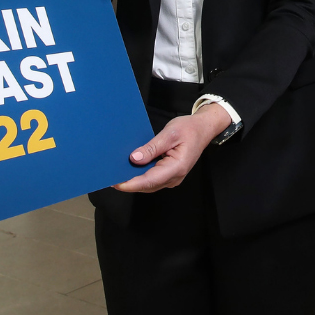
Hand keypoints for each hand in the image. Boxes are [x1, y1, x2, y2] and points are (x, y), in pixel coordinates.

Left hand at [113, 103, 230, 192]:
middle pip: (147, 185)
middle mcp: (175, 177)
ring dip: (133, 180)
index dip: (131, 184)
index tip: (115, 182)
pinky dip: (140, 176)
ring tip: (117, 172)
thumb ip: (152, 147)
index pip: (149, 181)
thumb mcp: (170, 133)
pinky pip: (152, 179)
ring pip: (149, 184)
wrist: (203, 128)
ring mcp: (172, 177)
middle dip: (129, 183)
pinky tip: (130, 169)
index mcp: (177, 167)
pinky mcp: (169, 174)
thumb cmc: (189, 129)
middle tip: (110, 176)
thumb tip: (134, 158)